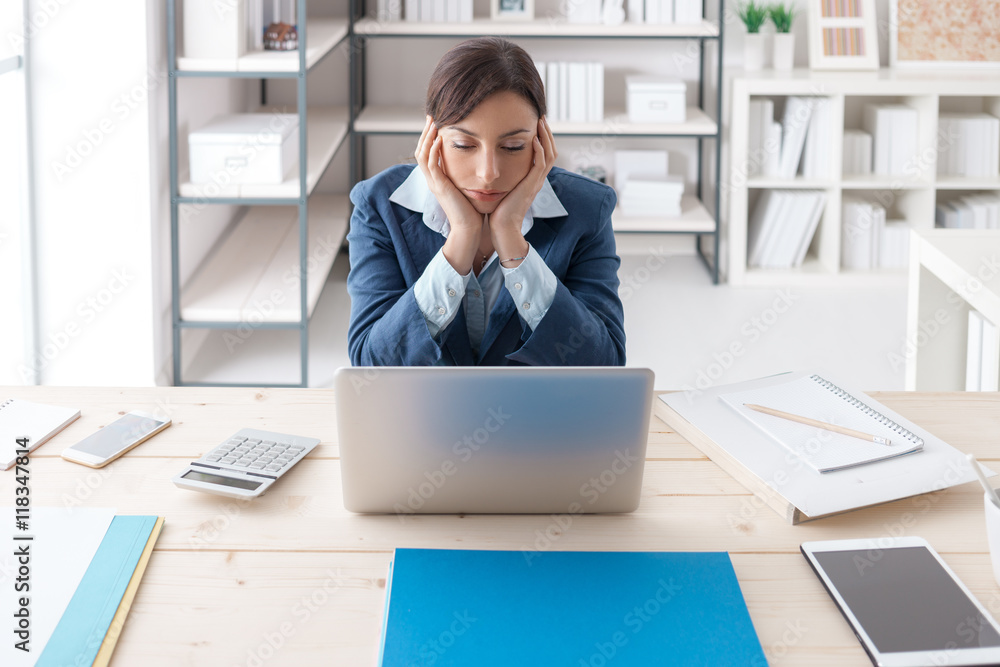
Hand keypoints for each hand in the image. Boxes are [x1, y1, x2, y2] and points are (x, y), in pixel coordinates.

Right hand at [415, 115, 482, 235]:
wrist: (469, 228)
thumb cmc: (472, 210)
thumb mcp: (466, 187)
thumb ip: (465, 174)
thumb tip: (475, 161)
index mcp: (438, 179)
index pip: (427, 153)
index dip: (429, 137)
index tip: (436, 122)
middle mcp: (433, 180)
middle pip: (421, 150)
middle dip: (425, 132)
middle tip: (431, 116)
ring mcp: (434, 183)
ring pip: (422, 155)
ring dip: (427, 137)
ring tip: (433, 123)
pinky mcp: (439, 187)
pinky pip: (431, 165)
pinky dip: (433, 150)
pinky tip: (439, 139)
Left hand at [489, 116, 557, 261]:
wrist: (502, 229)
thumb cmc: (498, 211)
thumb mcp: (503, 188)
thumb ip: (503, 176)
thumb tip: (493, 164)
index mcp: (532, 179)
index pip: (543, 154)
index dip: (542, 138)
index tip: (535, 123)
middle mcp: (537, 180)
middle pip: (551, 151)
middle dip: (547, 133)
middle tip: (542, 116)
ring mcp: (536, 183)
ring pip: (549, 154)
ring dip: (545, 137)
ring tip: (540, 122)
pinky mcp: (531, 186)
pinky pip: (540, 164)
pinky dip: (539, 150)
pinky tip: (533, 139)